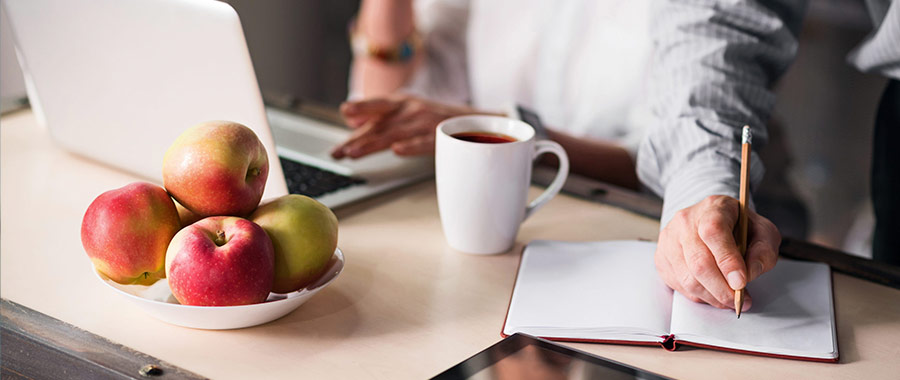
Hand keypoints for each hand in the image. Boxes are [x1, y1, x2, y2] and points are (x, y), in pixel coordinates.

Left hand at [331, 95, 489, 158]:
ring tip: (354, 153)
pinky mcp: (440, 138)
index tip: (344, 110)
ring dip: (372, 144)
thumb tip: (348, 116)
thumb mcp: (405, 110)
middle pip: (380, 123)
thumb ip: (378, 115)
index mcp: (402, 102)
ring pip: (394, 134)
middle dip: (357, 138)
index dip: (361, 107)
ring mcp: (425, 123)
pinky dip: (410, 146)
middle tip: (338, 151)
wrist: (475, 122)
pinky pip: (423, 143)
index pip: (377, 106)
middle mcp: (412, 109)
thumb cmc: (436, 118)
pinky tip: (397, 151)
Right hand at [655, 195, 780, 309]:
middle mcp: (685, 221)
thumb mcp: (763, 232)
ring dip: (712, 296)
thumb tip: (749, 274)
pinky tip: (712, 292)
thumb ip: (763, 251)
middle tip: (739, 300)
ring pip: (688, 278)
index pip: (714, 232)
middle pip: (699, 262)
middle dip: (722, 289)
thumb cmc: (738, 228)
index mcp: (713, 208)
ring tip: (729, 299)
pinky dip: (699, 296)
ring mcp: (669, 239)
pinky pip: (679, 285)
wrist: (712, 222)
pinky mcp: (661, 257)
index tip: (741, 283)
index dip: (727, 261)